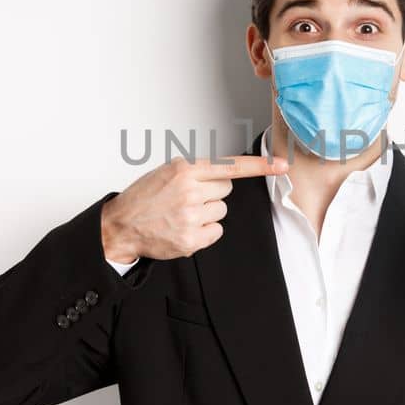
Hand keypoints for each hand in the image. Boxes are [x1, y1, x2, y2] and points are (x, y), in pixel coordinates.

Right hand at [101, 156, 287, 261]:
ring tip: (182, 213)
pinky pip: (216, 231)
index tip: (282, 165)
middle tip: (188, 198)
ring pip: (221, 210)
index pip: (231, 166)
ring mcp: (191, 216)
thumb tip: (227, 174)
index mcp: (185, 170)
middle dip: (212, 192)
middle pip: (226, 190)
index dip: (261, 166)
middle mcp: (190, 191)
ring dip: (207, 212)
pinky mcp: (192, 239)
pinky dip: (204, 231)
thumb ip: (197, 171)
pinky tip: (184, 227)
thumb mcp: (167, 172)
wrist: (121, 225)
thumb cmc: (145, 198)